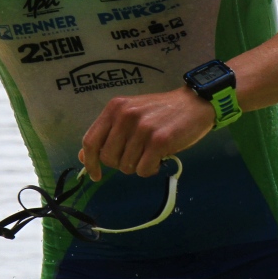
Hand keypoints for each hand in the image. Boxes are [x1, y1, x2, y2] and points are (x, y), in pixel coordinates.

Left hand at [78, 87, 214, 180]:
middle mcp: (125, 116)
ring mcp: (142, 128)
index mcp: (115, 108)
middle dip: (121, 163)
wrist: (194, 104)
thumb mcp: (130, 114)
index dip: (89, 162)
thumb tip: (83, 156)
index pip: (90, 140)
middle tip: (137, 155)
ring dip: (138, 165)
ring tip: (151, 152)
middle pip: (108, 158)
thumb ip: (108, 132)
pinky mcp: (159, 141)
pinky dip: (151, 169)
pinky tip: (160, 157)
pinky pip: (144, 170)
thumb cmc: (161, 112)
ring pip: (126, 166)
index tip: (95, 175)